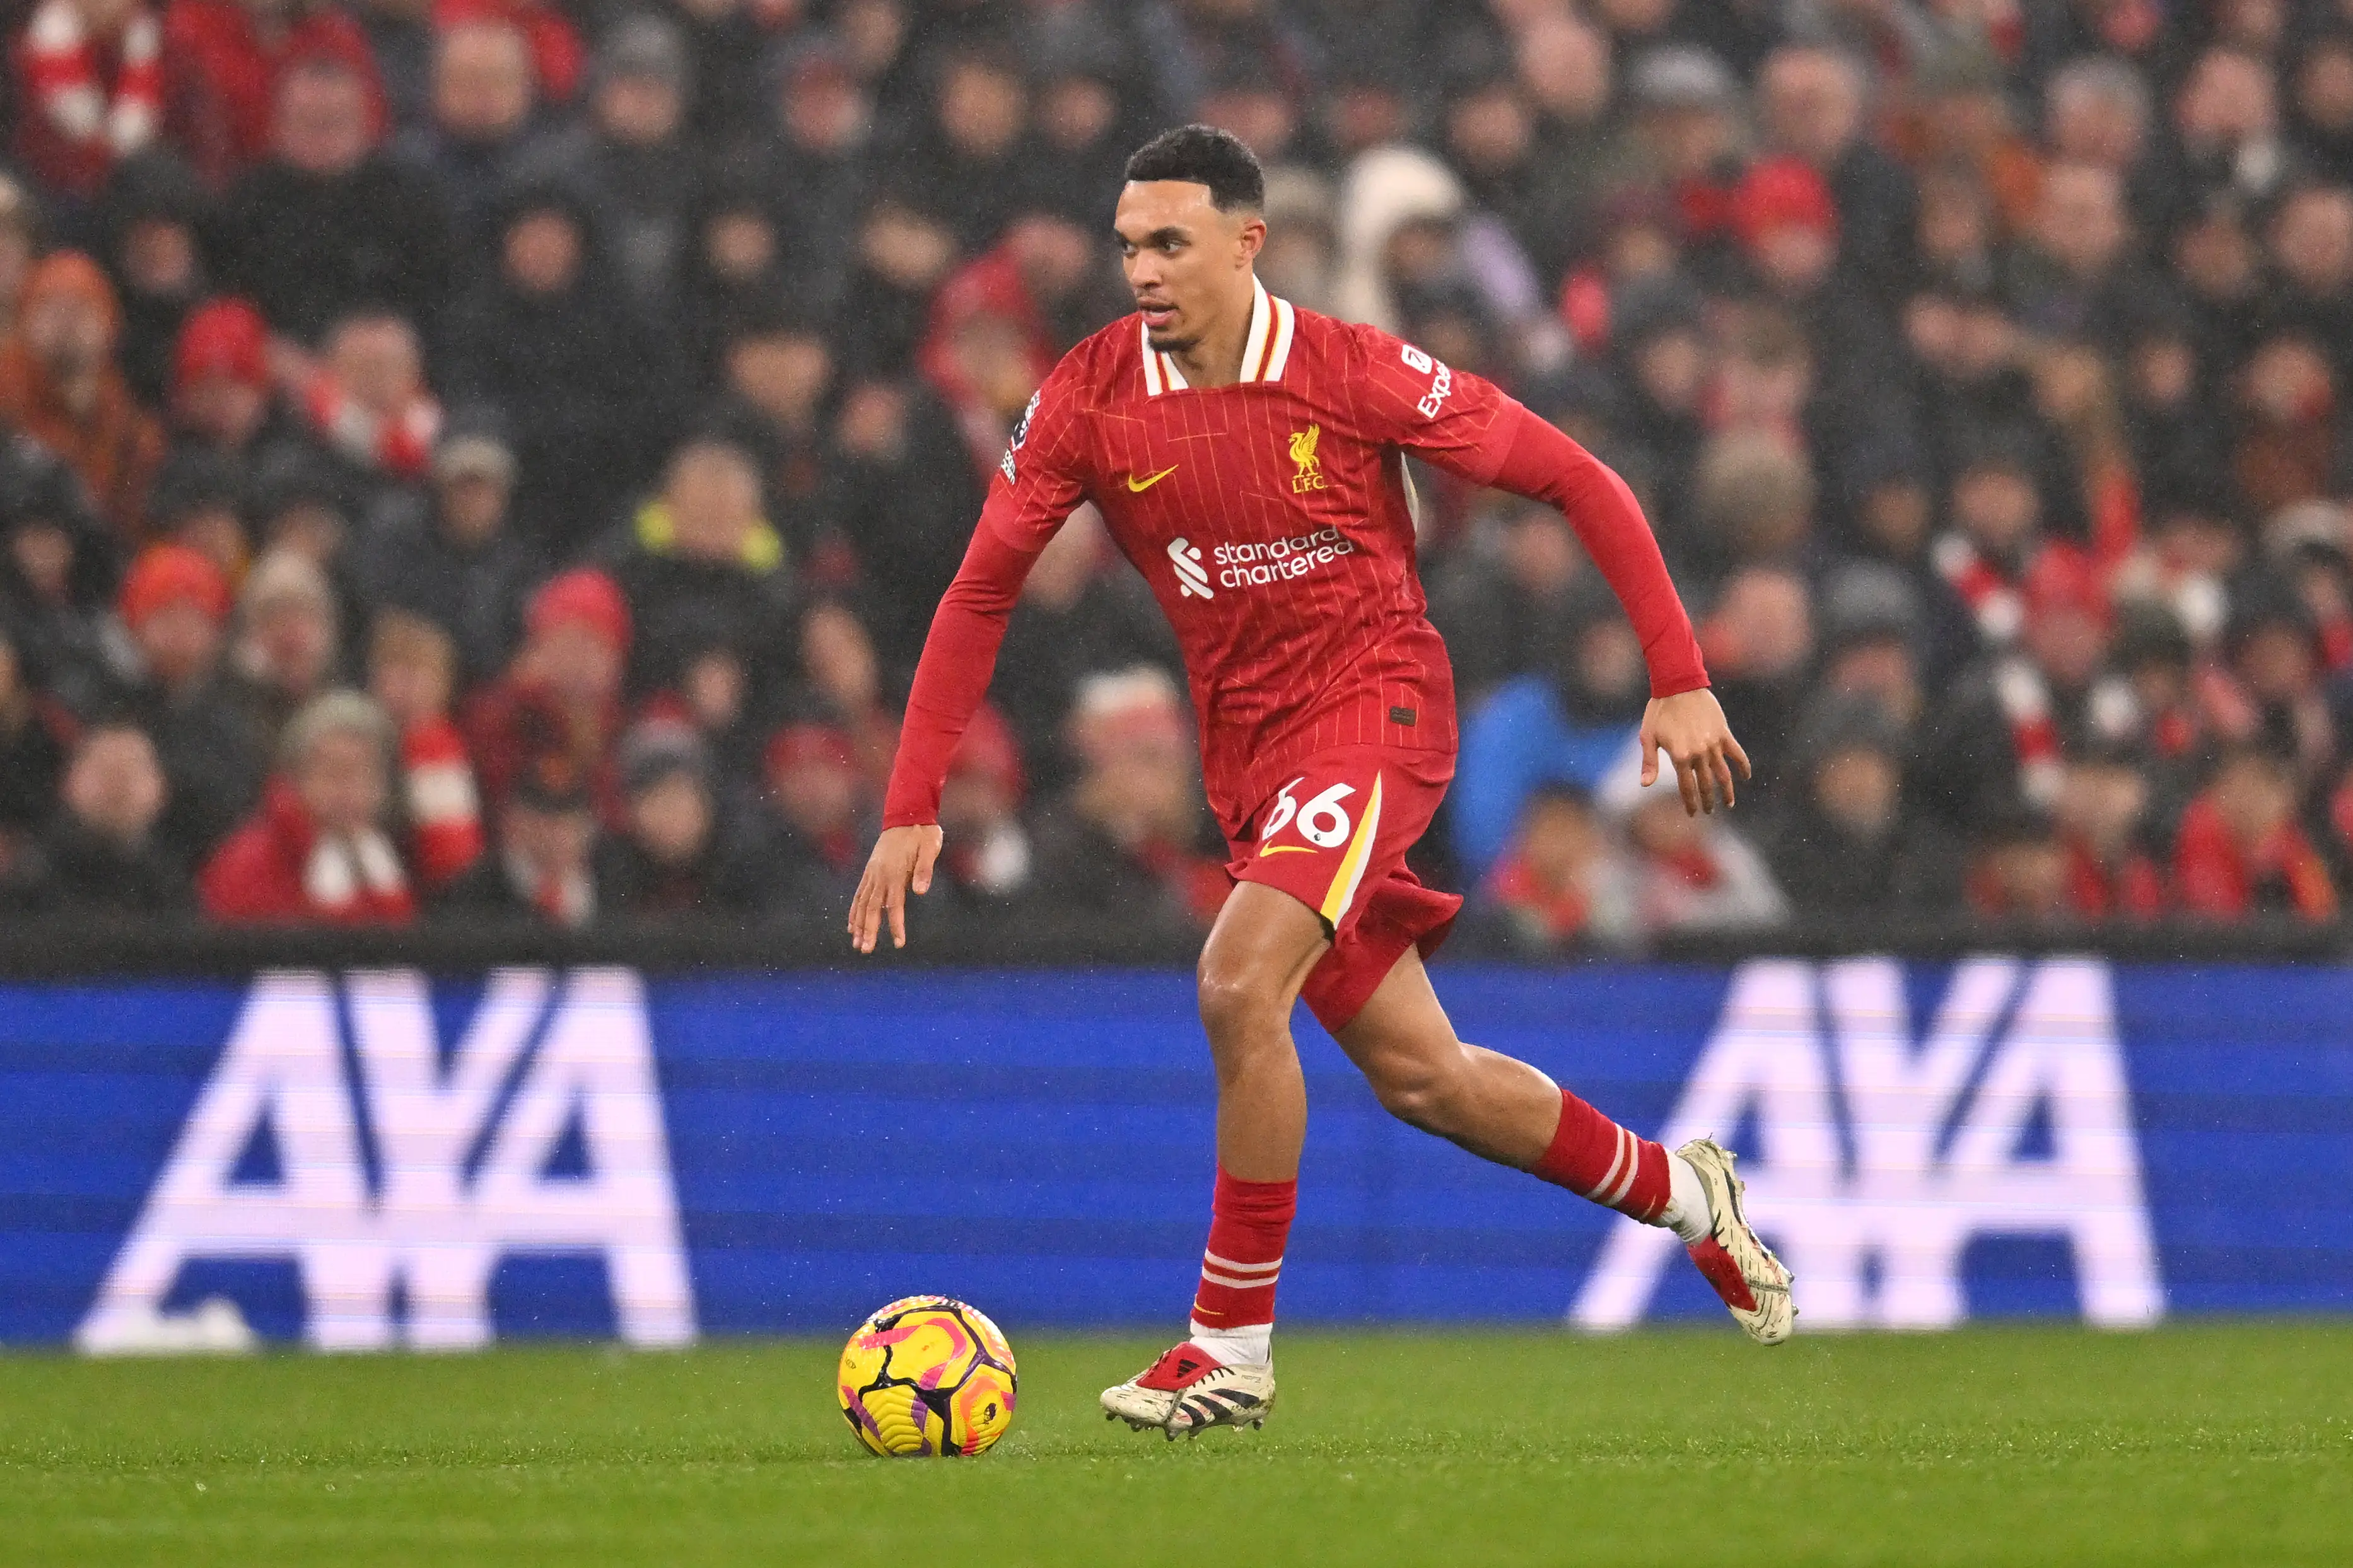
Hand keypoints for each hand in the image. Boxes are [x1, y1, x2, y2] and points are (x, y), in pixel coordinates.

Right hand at [847, 823, 944, 952]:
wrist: (907, 813)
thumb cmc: (923, 832)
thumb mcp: (930, 848)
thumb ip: (924, 870)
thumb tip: (920, 892)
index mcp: (895, 872)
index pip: (894, 905)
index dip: (895, 925)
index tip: (898, 943)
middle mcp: (880, 874)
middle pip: (872, 907)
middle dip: (869, 930)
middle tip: (865, 950)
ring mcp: (873, 872)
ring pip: (862, 903)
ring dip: (859, 924)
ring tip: (856, 944)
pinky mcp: (870, 870)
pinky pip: (859, 893)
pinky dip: (854, 910)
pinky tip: (851, 925)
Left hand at [1639, 688, 1751, 815]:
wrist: (1679, 685)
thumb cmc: (1659, 710)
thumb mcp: (1648, 737)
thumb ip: (1649, 762)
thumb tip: (1645, 785)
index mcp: (1679, 756)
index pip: (1686, 788)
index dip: (1690, 803)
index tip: (1693, 814)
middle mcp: (1699, 753)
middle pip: (1705, 784)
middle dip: (1707, 801)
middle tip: (1709, 812)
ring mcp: (1713, 744)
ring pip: (1723, 774)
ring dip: (1727, 791)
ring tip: (1729, 804)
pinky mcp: (1724, 733)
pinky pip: (1736, 754)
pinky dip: (1743, 766)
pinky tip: (1746, 777)